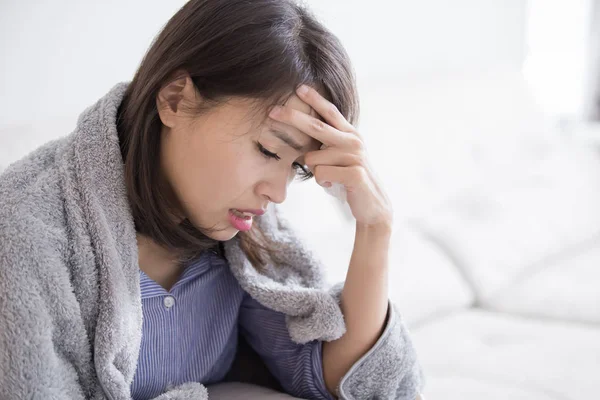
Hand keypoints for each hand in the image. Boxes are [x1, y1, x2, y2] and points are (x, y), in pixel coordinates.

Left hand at [268, 85, 392, 227]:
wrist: (373, 206)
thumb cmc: (349, 181)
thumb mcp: (338, 158)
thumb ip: (325, 145)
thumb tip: (299, 135)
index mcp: (350, 134)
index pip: (330, 112)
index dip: (314, 98)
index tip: (298, 87)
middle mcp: (353, 141)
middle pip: (316, 127)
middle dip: (292, 118)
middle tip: (272, 111)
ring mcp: (355, 156)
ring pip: (312, 159)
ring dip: (315, 172)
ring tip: (331, 178)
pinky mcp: (354, 174)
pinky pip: (320, 174)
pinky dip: (323, 182)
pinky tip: (335, 185)